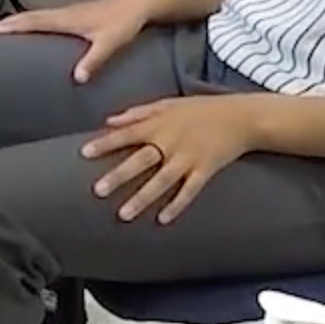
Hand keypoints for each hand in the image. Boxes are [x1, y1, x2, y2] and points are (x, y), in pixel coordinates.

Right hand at [0, 0, 154, 82]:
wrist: (142, 4)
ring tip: (1, 30)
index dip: (9, 26)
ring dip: (18, 22)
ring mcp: (70, 13)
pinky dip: (32, 23)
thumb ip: (94, 60)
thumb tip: (77, 78)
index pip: (31, 21)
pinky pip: (46, 19)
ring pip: (36, 16)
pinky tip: (33, 31)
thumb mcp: (110, 42)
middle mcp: (65, 13)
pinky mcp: (76, 16)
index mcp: (67, 18)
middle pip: (28, 17)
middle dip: (6, 24)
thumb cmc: (126, 20)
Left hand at [79, 95, 258, 223]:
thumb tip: (108, 121)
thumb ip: (137, 113)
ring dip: (142, 198)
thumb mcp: (167, 104)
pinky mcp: (205, 170)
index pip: (127, 134)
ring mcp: (188, 158)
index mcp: (159, 124)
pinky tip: (162, 219)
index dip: (105, 143)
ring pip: (161, 181)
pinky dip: (176, 205)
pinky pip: (189, 191)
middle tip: (98, 191)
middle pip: (141, 161)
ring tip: (123, 214)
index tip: (84, 153)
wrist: (240, 117)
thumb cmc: (200, 109)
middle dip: (119, 176)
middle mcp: (171, 141)